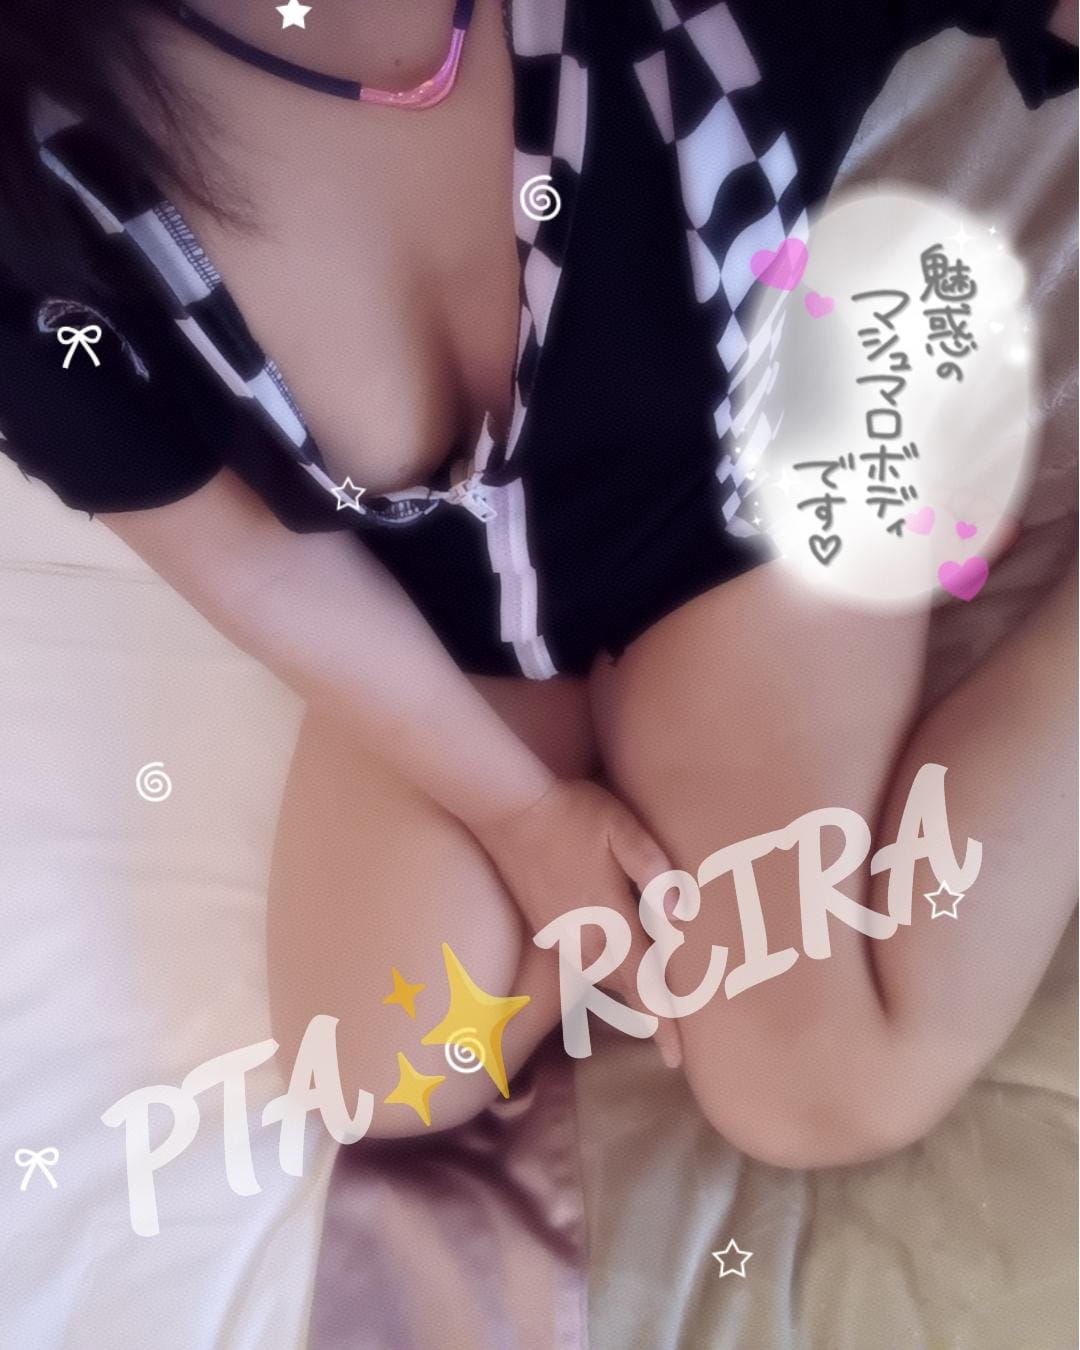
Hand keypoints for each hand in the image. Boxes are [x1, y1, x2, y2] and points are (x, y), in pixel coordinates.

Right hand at [472, 779, 682, 1067]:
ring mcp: (558, 933)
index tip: (677, 1058)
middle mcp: (582, 935)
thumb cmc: (572, 813)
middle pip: (621, 988)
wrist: (508, 809)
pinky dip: (599, 974)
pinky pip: (578, 963)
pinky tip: (607, 966)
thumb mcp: (622, 828)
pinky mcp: (543, 924)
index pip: (641, 981)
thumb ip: (653, 868)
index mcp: (607, 916)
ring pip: (598, 978)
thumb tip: (679, 913)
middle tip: (669, 1042)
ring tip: (643, 1007)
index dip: (663, 1021)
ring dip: (622, 994)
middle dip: (646, 1014)